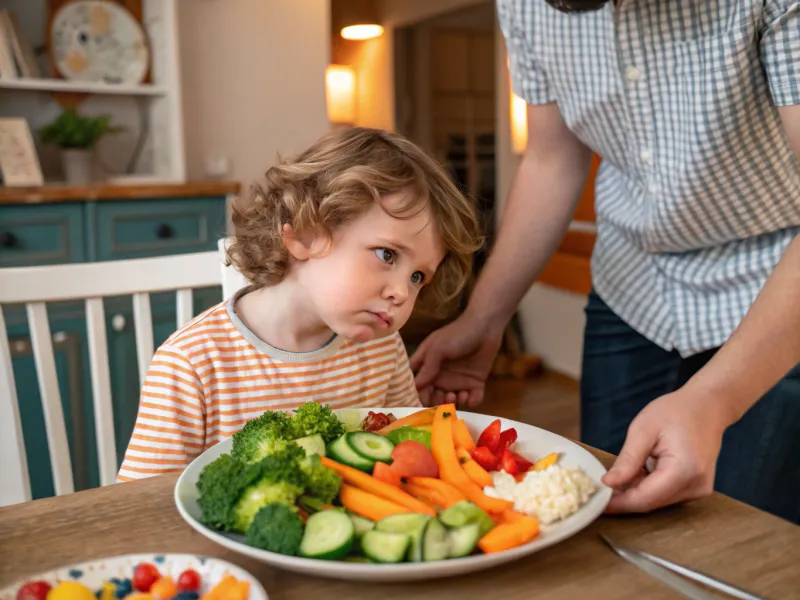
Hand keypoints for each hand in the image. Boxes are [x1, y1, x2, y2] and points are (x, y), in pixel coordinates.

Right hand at [409, 314, 502, 407]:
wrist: (486, 327)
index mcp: (428, 366)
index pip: (417, 384)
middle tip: (442, 398)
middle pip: (433, 396)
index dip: (417, 395)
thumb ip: (427, 368)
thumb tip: (415, 387)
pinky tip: (470, 395)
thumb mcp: (438, 349)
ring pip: (452, 401)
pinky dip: (471, 401)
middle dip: (436, 402)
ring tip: (457, 395)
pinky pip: (472, 399)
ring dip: (453, 403)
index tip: (419, 403)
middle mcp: (441, 375)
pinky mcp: (475, 382)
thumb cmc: (457, 334)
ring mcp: (458, 380)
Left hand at [602, 389, 730, 512]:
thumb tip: (608, 483)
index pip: (645, 499)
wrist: (706, 406)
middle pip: (651, 502)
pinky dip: (649, 485)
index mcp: (684, 470)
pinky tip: (643, 467)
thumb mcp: (643, 430)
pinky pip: (666, 494)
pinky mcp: (697, 488)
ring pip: (657, 500)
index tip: (597, 502)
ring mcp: (700, 490)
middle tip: (601, 484)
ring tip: (627, 466)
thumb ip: (627, 461)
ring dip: (637, 489)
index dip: (619, 503)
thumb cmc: (675, 411)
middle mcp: (696, 486)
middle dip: (624, 496)